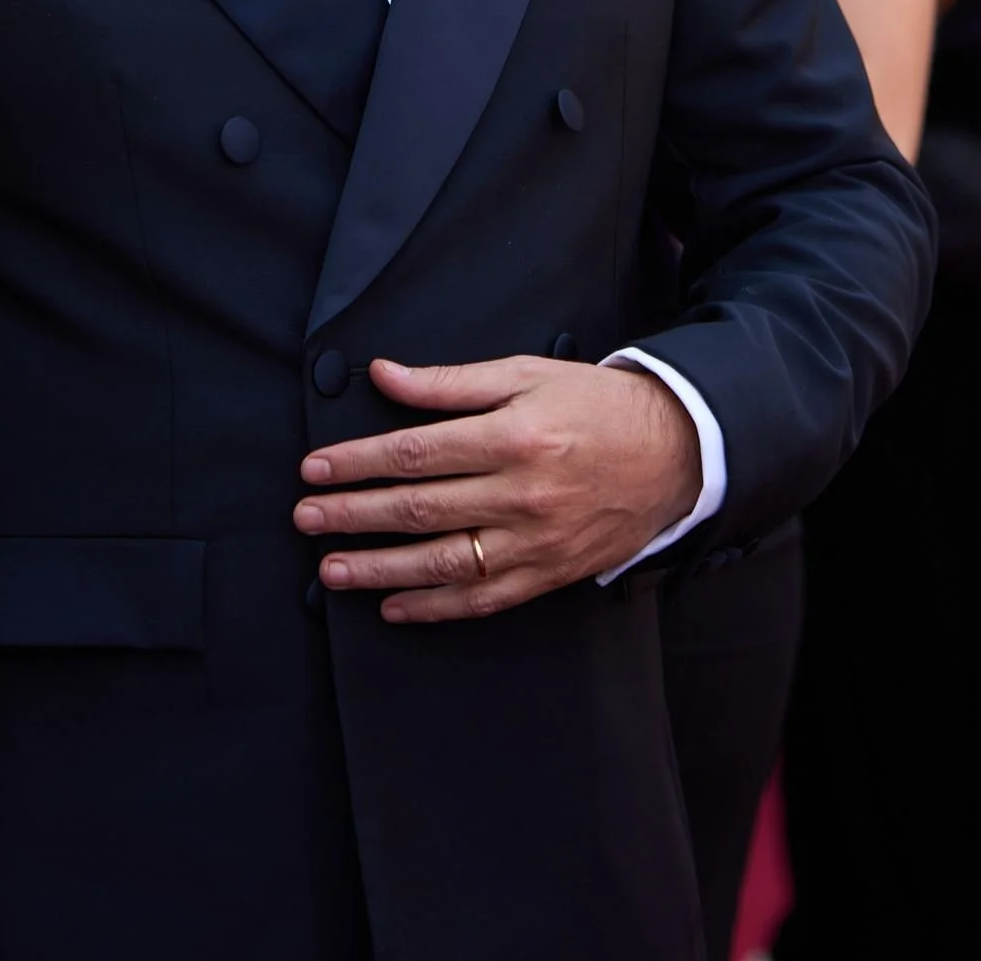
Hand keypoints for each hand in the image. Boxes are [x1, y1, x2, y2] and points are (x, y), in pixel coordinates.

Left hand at [293, 355, 701, 622]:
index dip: (358, 461)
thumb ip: (449, 383)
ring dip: (379, 569)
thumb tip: (383, 375)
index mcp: (512, 436)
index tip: (315, 467)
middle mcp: (521, 494)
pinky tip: (393, 605)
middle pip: (418, 509)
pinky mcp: (549, 574)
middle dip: (352, 515)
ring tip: (331, 570)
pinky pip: (482, 599)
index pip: (415, 452)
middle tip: (306, 518)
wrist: (675, 452)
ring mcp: (535, 541)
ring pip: (442, 563)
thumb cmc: (593, 405)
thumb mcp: (524, 374)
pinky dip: (434, 608)